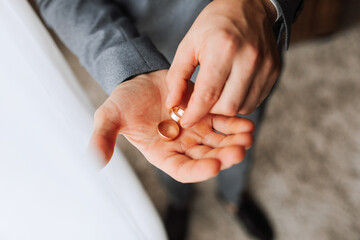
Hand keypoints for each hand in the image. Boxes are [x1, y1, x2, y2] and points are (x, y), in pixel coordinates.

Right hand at [90, 70, 253, 182]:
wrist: (140, 79)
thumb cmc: (124, 100)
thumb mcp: (109, 116)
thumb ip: (103, 137)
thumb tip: (94, 161)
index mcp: (162, 154)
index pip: (182, 169)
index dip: (198, 170)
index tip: (214, 165)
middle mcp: (182, 147)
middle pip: (207, 158)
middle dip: (224, 156)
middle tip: (239, 150)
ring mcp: (196, 131)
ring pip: (219, 142)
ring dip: (234, 142)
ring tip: (247, 136)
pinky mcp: (206, 115)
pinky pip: (223, 123)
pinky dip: (235, 124)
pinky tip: (246, 123)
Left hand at [166, 0, 279, 127]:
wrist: (249, 7)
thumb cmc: (214, 25)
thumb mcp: (188, 44)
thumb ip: (178, 76)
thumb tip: (173, 104)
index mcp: (223, 49)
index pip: (208, 94)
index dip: (194, 113)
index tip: (185, 121)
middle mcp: (248, 59)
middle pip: (228, 106)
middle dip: (211, 111)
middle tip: (202, 103)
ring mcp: (265, 66)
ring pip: (243, 107)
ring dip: (226, 109)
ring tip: (217, 95)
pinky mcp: (274, 71)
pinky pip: (256, 101)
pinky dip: (241, 102)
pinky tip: (231, 90)